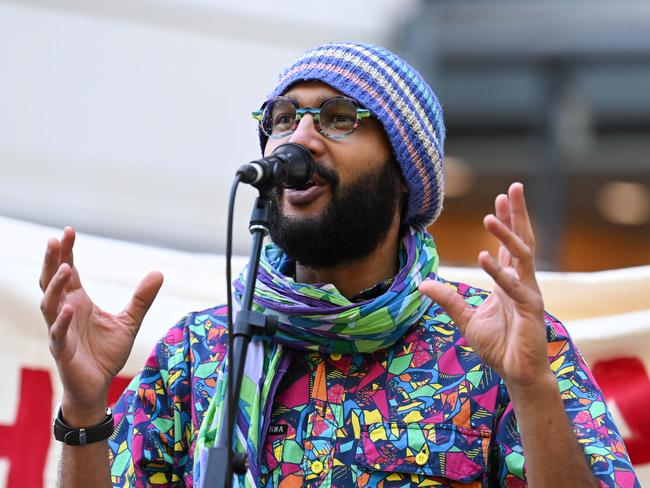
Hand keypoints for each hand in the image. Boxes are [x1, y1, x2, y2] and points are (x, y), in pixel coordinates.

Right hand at [39, 227, 162, 422]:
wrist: (97, 386)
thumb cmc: (106, 352)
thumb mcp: (129, 321)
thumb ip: (142, 298)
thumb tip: (159, 272)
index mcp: (78, 301)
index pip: (69, 272)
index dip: (66, 252)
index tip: (68, 231)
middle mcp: (65, 312)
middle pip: (52, 281)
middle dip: (52, 261)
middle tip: (54, 239)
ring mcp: (60, 330)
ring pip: (49, 304)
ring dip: (55, 286)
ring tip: (66, 267)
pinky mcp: (61, 350)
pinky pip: (58, 333)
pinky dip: (62, 321)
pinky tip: (69, 310)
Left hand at [419, 183, 550, 386]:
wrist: (516, 373)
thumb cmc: (498, 346)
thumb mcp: (465, 318)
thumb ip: (448, 299)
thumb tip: (423, 284)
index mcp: (509, 281)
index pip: (509, 245)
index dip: (506, 221)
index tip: (500, 198)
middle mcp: (521, 282)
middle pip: (522, 240)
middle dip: (518, 214)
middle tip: (514, 188)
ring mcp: (528, 294)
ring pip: (521, 256)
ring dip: (506, 234)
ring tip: (490, 216)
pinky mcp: (531, 310)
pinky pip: (515, 287)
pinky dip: (500, 272)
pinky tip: (486, 256)